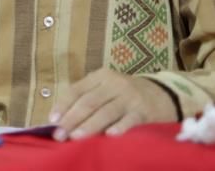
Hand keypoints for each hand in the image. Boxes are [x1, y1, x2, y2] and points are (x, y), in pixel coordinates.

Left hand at [49, 68, 177, 140]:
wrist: (163, 95)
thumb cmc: (125, 96)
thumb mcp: (106, 90)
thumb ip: (87, 100)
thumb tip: (61, 121)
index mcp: (100, 77)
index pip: (76, 90)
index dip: (63, 106)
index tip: (51, 121)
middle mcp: (114, 84)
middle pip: (88, 102)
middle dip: (72, 119)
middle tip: (59, 135)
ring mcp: (130, 98)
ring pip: (105, 112)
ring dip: (89, 126)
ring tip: (76, 137)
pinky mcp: (144, 112)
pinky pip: (129, 121)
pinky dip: (119, 128)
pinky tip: (109, 137)